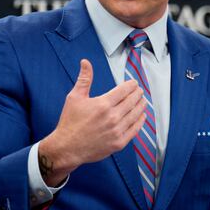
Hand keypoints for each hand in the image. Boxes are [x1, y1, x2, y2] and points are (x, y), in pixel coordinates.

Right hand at [39, 59, 145, 185]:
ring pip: (135, 115)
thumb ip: (84, 79)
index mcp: (103, 104)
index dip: (131, 85)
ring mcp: (117, 131)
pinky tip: (141, 116)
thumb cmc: (70, 122)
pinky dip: (140, 121)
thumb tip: (85, 62)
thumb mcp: (74, 97)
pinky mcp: (119, 143)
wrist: (67, 147)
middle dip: (138, 94)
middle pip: (132, 101)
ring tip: (143, 101)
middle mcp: (112, 117)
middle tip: (139, 91)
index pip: (124, 90)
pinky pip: (134, 130)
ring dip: (141, 106)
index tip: (133, 83)